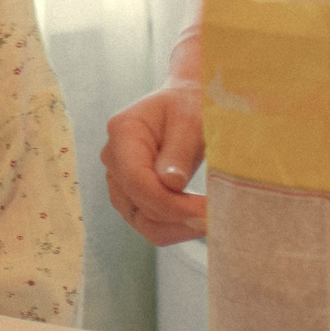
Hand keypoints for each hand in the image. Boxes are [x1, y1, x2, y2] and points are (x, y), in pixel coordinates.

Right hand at [101, 81, 207, 244]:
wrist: (185, 103)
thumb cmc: (190, 104)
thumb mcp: (192, 119)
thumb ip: (179, 150)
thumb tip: (171, 185)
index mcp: (123, 132)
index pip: (137, 180)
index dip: (169, 203)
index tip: (206, 212)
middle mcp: (113, 158)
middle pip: (138, 204)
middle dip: (178, 216)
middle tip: (217, 218)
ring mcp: (119, 179)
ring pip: (142, 221)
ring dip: (178, 227)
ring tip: (210, 221)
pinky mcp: (131, 195)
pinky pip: (148, 222)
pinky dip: (175, 227)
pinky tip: (199, 219)